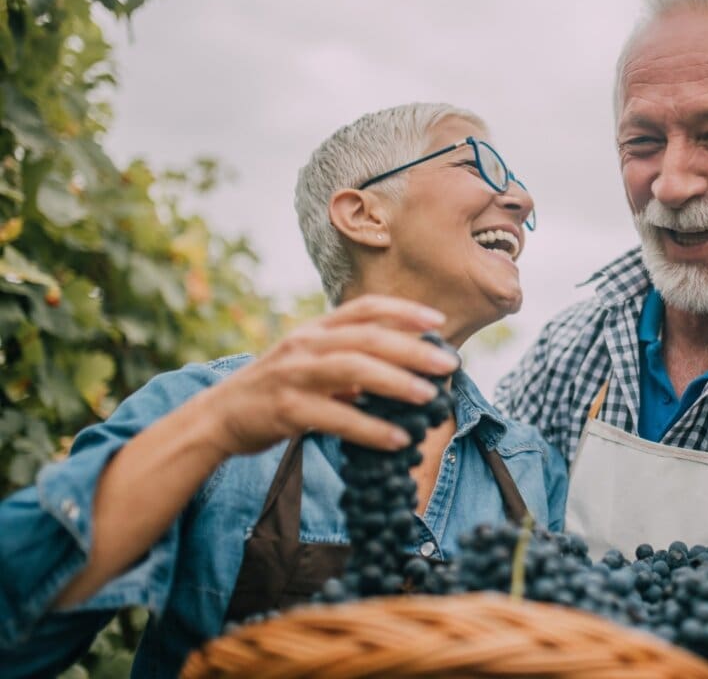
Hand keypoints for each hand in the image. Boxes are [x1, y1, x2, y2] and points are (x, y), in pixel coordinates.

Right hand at [206, 295, 459, 455]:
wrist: (219, 416)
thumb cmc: (276, 389)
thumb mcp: (311, 362)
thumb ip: (350, 360)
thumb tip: (404, 369)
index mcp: (315, 329)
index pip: (364, 308)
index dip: (403, 311)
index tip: (437, 322)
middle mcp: (306, 344)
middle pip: (366, 338)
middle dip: (412, 350)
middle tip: (448, 365)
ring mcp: (294, 374)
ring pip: (353, 370)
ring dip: (396, 383)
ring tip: (428, 398)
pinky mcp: (286, 409)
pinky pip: (337, 418)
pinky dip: (371, 429)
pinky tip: (397, 439)